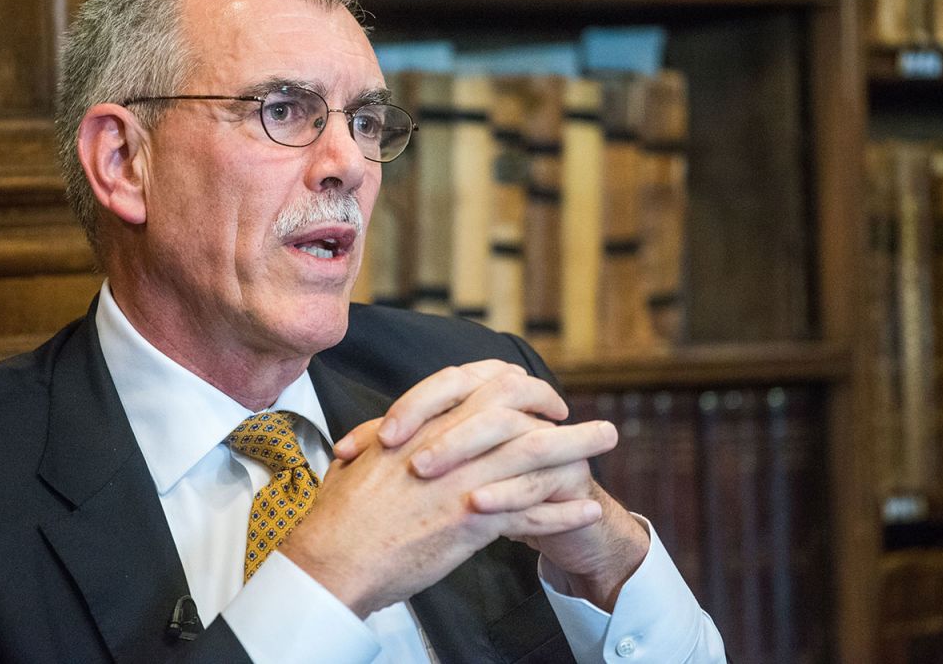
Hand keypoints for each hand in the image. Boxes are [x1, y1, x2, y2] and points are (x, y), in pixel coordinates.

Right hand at [279, 360, 613, 616]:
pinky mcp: (471, 524)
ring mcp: (462, 482)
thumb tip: (389, 430)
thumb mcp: (361, 457)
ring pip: (534, 455)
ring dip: (577, 446)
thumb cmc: (340, 513)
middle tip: (578, 413)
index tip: (532, 392)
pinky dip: (562, 511)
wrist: (334, 557)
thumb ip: (383, 436)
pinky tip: (585, 509)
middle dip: (555, 406)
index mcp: (421, 425)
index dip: (512, 384)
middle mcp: (447, 445)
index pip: (478, 384)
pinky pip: (529, 513)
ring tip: (609, 440)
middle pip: (516, 410)